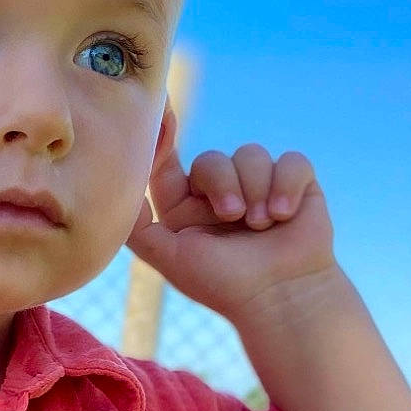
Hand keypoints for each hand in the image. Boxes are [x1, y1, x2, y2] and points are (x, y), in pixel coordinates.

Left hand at [127, 109, 338, 320]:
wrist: (280, 298)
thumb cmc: (223, 284)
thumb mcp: (170, 257)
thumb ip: (138, 227)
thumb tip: (115, 192)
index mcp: (185, 207)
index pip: (167, 163)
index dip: (161, 136)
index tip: (161, 112)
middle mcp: (219, 192)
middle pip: (211, 159)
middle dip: (223, 183)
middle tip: (232, 216)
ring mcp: (258, 186)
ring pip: (251, 154)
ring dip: (256, 189)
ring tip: (264, 225)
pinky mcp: (295, 184)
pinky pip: (291, 161)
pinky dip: (287, 185)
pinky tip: (286, 214)